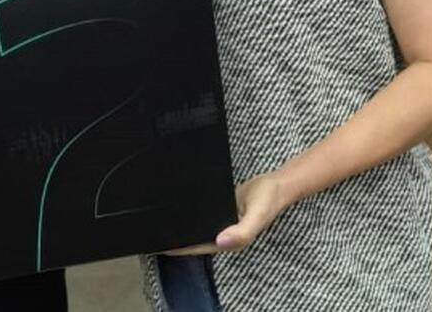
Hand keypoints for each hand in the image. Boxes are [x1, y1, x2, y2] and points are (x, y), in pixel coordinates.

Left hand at [163, 169, 293, 255]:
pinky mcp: (222, 210)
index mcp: (230, 240)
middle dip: (178, 236)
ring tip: (161, 217)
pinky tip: (180, 205)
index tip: (160, 243)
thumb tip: (220, 241)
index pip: (199, 246)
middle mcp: (224, 233)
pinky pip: (205, 214)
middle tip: (154, 228)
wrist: (276, 184)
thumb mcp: (257, 216)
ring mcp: (222, 221)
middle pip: (197, 238)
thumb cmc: (268, 200)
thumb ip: (242, 231)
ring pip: (200, 226)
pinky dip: (193, 212)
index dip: (180, 247)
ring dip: (185, 223)